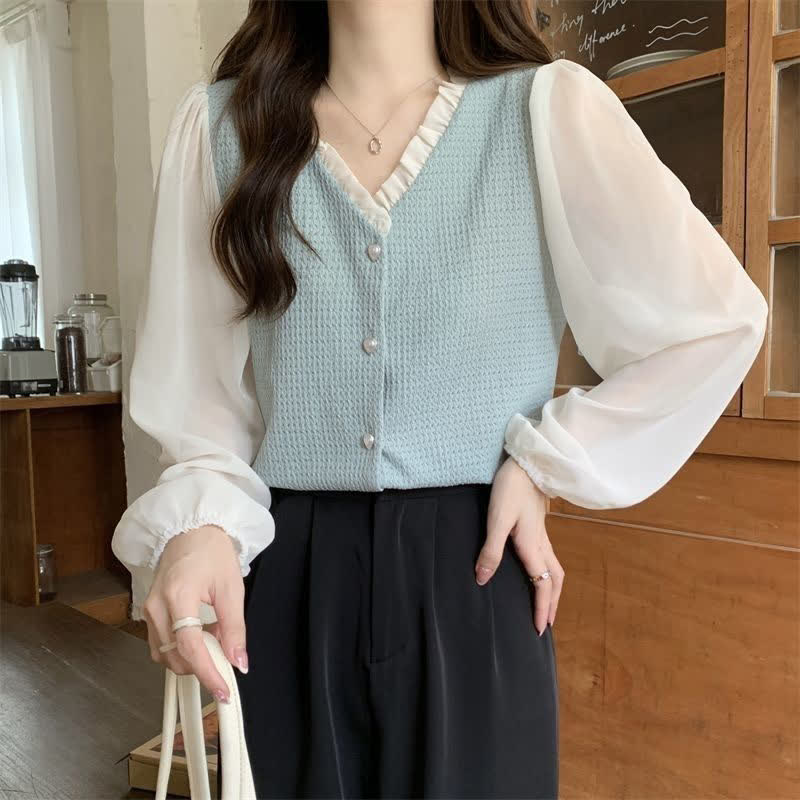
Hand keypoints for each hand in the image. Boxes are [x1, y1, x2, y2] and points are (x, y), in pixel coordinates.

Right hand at [142, 525, 248, 703]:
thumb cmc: (212, 552)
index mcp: (178, 596)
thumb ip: (234, 628)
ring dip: (190, 659)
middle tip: (226, 662)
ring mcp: (148, 609)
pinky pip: (161, 643)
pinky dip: (182, 649)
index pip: (190, 648)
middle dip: (200, 667)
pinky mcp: (149, 611)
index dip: (207, 673)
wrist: (192, 530)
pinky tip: (202, 637)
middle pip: (173, 657)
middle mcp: (156, 606)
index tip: (223, 690)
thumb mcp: (231, 588)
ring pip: (164, 655)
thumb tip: (238, 661)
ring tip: (215, 642)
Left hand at [475, 455, 564, 634]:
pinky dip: (547, 572)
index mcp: (532, 546)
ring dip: (552, 588)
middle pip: (555, 580)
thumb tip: (482, 579)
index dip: (542, 608)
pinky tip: (536, 569)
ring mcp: (541, 533)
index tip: (539, 629)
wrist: (528, 462)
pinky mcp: (538, 525)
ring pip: (554, 567)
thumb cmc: (510, 488)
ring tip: (546, 602)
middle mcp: (541, 543)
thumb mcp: (496, 519)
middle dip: (553, 603)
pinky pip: (548, 556)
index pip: (542, 585)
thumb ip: (490, 550)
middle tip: (547, 623)